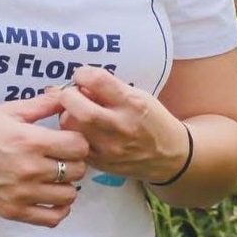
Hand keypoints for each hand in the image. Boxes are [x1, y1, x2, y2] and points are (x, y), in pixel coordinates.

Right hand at [0, 90, 89, 226]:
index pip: (78, 145)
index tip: (69, 137)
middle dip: (75, 160)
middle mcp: (29, 169)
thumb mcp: (7, 110)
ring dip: (67, 184)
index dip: (78, 139)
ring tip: (55, 174)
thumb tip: (66, 93)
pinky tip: (49, 194)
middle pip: (77, 170)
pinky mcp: (13, 211)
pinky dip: (58, 208)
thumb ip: (41, 104)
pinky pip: (52, 218)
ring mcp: (22, 194)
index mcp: (30, 140)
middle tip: (62, 154)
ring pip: (69, 195)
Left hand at [52, 67, 187, 183]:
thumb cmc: (152, 119)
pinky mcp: (100, 163)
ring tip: (77, 113)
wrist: (168, 156)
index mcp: (132, 103)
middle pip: (77, 106)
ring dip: (68, 115)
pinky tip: (82, 130)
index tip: (82, 76)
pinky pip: (73, 143)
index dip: (82, 73)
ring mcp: (108, 148)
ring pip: (70, 126)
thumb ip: (108, 88)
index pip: (96, 80)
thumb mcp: (138, 95)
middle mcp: (120, 126)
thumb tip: (78, 82)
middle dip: (69, 96)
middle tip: (74, 95)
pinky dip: (72, 133)